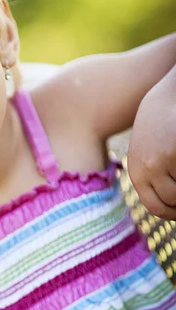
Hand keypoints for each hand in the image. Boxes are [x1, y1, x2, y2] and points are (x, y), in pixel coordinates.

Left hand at [128, 74, 175, 219]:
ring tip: (175, 159)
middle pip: (173, 201)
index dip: (174, 212)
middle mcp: (145, 170)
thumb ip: (155, 178)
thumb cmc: (162, 128)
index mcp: (137, 173)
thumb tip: (171, 205)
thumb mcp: (150, 155)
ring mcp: (161, 161)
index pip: (156, 207)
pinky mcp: (174, 153)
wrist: (167, 98)